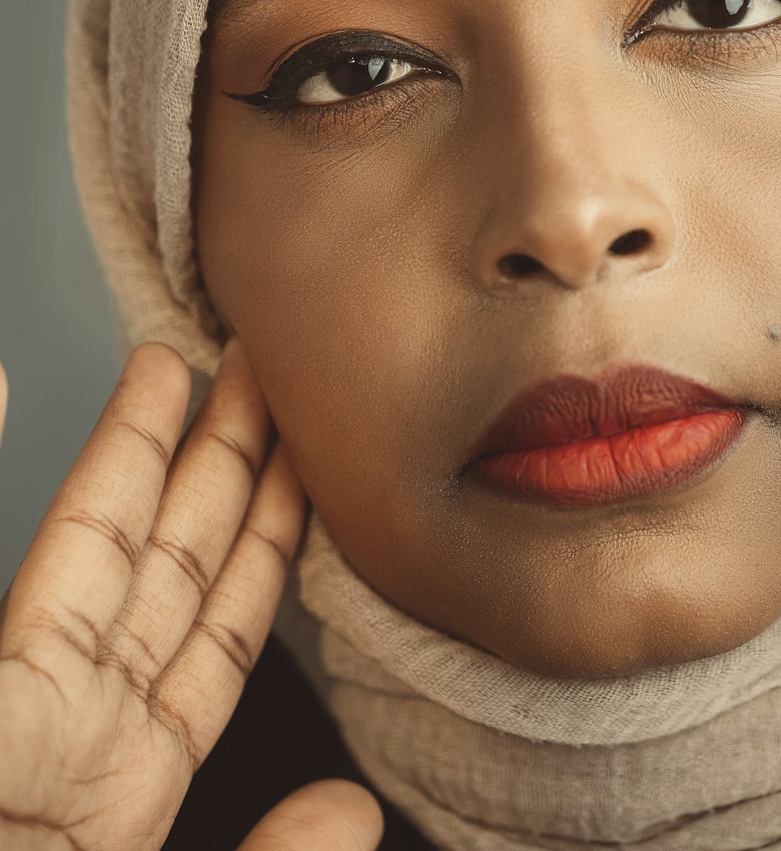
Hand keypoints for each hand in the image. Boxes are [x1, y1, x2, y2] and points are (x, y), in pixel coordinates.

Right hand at [0, 339, 382, 850]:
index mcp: (124, 786)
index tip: (304, 453)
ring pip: (82, 552)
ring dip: (125, 455)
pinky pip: (11, 575)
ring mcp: (8, 708)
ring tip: (168, 365)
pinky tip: (2, 390)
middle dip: (214, 462)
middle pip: (160, 566)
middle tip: (261, 364)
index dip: (264, 535)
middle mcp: (65, 731)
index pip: (215, 627)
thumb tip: (355, 807)